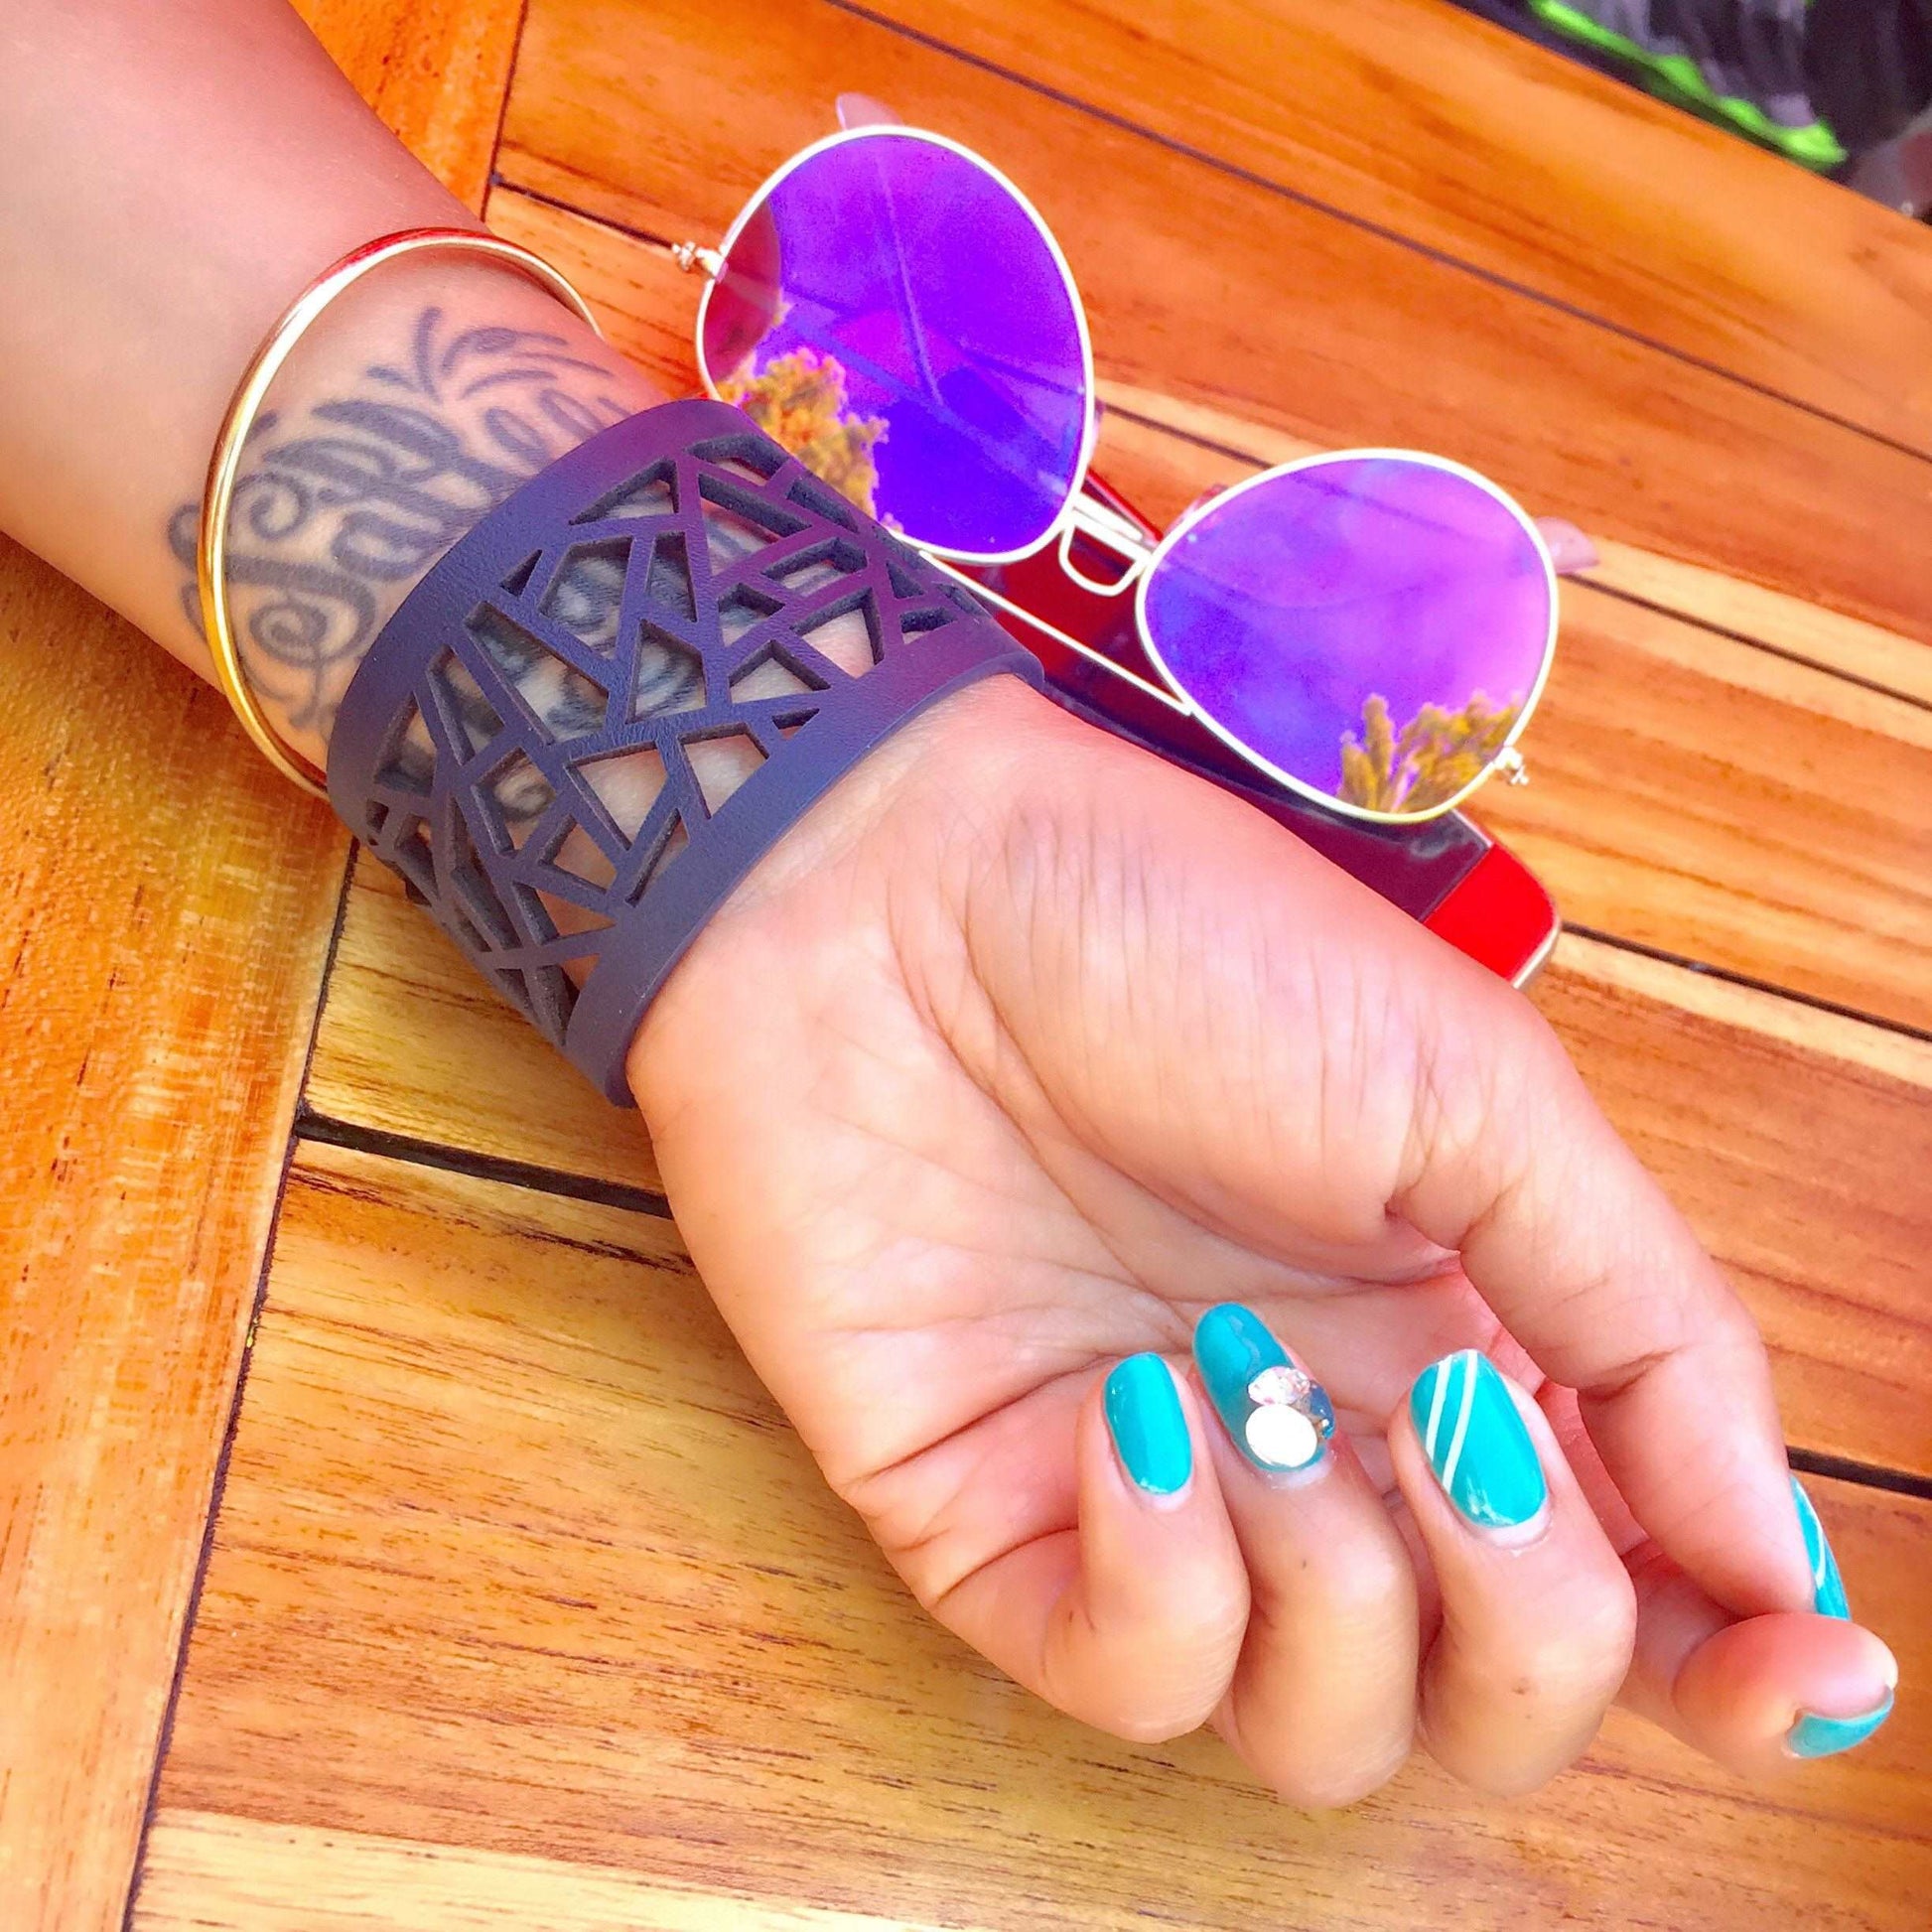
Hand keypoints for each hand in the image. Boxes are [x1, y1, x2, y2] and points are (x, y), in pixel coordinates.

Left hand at [628, 674, 1896, 1801]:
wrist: (898, 893)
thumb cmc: (1185, 942)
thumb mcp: (1471, 1090)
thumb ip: (1638, 1321)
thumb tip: (1769, 1555)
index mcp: (1456, 1344)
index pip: (1621, 1585)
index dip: (1729, 1662)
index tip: (1799, 1665)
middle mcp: (1319, 1448)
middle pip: (1483, 1704)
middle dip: (1526, 1624)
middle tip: (1452, 1428)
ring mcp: (1153, 1502)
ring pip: (1317, 1732)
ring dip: (1335, 1588)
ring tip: (1241, 1377)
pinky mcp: (988, 1523)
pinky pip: (1124, 1680)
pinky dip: (1164, 1579)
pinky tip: (1130, 1413)